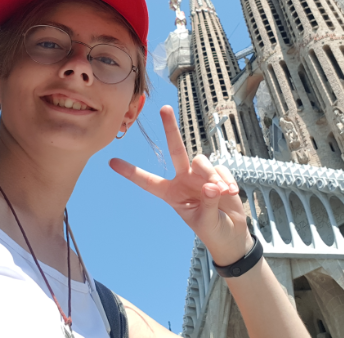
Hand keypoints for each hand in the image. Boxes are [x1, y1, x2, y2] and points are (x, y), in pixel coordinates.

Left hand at [109, 105, 252, 265]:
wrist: (232, 234)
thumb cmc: (212, 231)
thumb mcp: (206, 222)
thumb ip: (207, 203)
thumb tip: (212, 185)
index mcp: (171, 194)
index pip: (148, 182)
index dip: (131, 172)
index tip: (111, 162)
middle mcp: (184, 179)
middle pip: (176, 150)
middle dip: (170, 129)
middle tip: (164, 109)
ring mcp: (201, 175)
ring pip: (202, 161)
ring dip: (212, 176)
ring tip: (221, 193)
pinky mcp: (219, 173)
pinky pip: (220, 169)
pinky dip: (226, 180)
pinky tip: (231, 192)